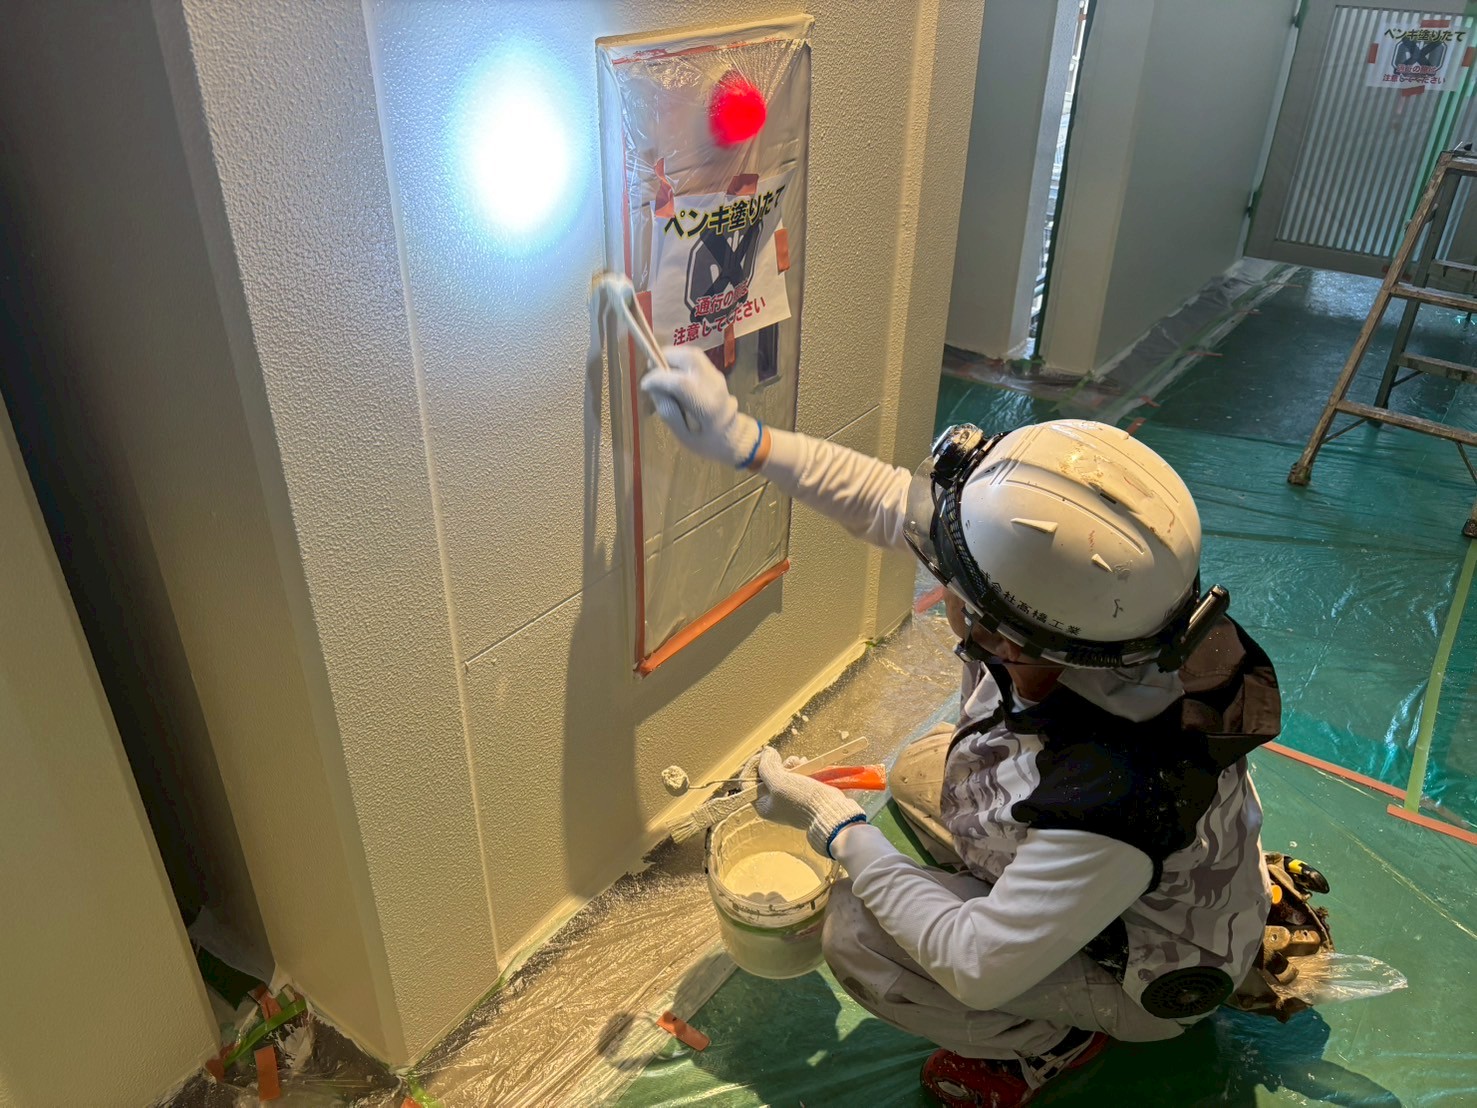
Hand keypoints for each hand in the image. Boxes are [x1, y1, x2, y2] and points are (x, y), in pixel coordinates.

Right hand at [640, 346, 763, 466]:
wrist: (732, 436)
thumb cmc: (705, 441)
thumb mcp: (682, 435)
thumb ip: (668, 411)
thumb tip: (653, 388)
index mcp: (707, 407)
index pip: (681, 383)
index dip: (658, 379)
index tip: (645, 385)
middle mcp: (714, 386)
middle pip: (689, 358)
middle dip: (665, 358)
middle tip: (651, 368)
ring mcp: (717, 376)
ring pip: (692, 354)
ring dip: (672, 356)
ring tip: (659, 368)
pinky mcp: (715, 372)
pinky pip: (695, 358)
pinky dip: (679, 359)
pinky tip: (671, 371)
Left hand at [751, 747, 866, 857]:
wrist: (829, 811)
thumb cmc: (801, 800)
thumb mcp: (778, 781)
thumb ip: (767, 766)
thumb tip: (766, 752)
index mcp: (762, 804)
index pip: (747, 782)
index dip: (754, 765)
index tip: (765, 756)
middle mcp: (773, 802)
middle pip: (766, 775)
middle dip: (776, 764)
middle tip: (787, 762)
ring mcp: (788, 797)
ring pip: (782, 773)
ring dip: (790, 764)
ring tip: (800, 762)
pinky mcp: (802, 792)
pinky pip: (796, 775)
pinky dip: (800, 768)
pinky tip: (806, 764)